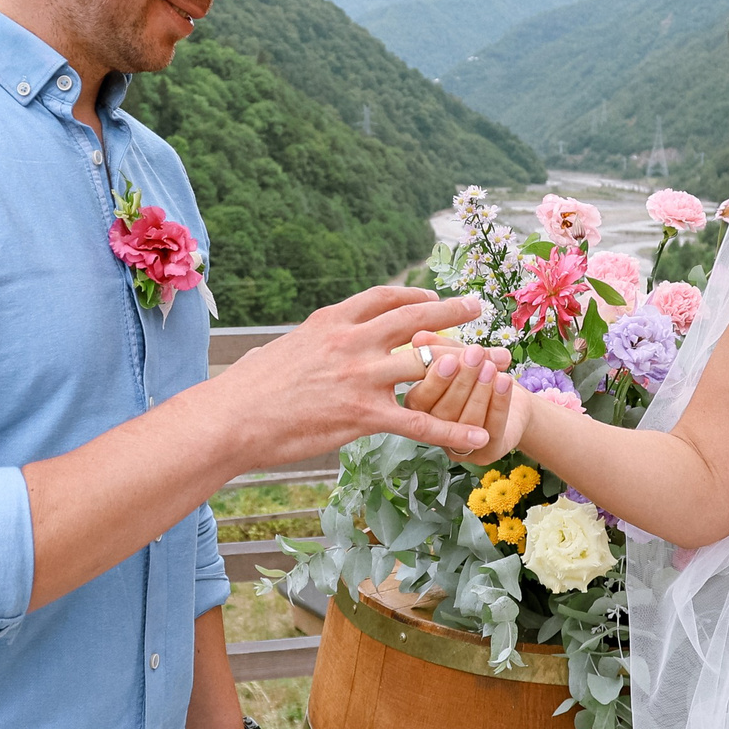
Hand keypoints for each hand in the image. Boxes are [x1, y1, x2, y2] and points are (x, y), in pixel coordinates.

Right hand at [209, 286, 496, 466]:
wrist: (228, 419)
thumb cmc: (242, 392)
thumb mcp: (276, 352)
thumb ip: (300, 347)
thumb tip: (291, 350)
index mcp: (330, 323)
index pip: (382, 298)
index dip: (413, 294)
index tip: (430, 294)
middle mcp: (351, 342)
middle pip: (415, 318)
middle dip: (453, 309)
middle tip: (480, 305)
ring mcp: (360, 377)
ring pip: (428, 362)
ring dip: (470, 362)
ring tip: (500, 362)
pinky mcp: (362, 415)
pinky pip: (419, 422)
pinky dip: (454, 430)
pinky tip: (479, 434)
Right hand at [400, 342, 528, 465]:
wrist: (511, 396)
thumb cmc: (477, 372)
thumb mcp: (458, 355)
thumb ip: (440, 347)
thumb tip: (419, 336)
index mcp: (417, 408)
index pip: (420, 397)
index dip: (435, 379)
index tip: (450, 358)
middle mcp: (432, 432)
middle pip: (443, 410)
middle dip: (462, 381)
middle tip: (475, 355)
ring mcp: (458, 447)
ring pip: (467, 421)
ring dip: (480, 391)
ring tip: (491, 367)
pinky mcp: (485, 455)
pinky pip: (492, 428)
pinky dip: (499, 402)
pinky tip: (506, 381)